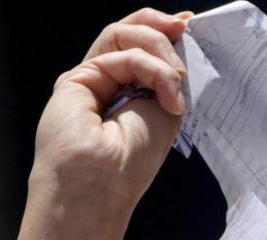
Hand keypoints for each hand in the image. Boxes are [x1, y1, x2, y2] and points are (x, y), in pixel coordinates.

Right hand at [30, 8, 194, 216]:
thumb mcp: (166, 113)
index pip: (144, 52)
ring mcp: (89, 80)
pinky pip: (117, 52)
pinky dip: (148, 66)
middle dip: (159, 25)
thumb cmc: (129, 166)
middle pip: (128, 34)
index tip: (191, 27)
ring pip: (121, 35)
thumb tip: (177, 54)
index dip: (165, 34)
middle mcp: (107, 85)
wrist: (98, 187)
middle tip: (184, 27)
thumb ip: (167, 81)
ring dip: (157, 46)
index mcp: (128, 96)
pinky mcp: (75, 79)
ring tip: (176, 76)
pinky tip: (166, 90)